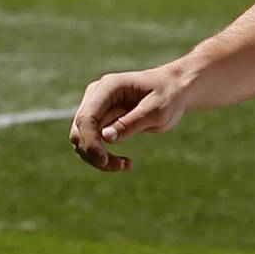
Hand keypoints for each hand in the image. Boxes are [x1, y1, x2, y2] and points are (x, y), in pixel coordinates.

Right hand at [68, 65, 191, 172]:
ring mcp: (96, 107)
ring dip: (98, 158)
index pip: (87, 117)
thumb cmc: (168, 96)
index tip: (104, 161)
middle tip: (119, 166)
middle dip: (93, 153)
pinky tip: (125, 163)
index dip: (90, 141)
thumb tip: (105, 138)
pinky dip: (103, 156)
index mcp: (109, 87)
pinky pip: (92, 142)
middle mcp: (96, 95)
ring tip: (125, 165)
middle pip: (80, 130)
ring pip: (82, 139)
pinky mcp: (100, 120)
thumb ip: (132, 122)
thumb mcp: (157, 110)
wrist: (174, 90)